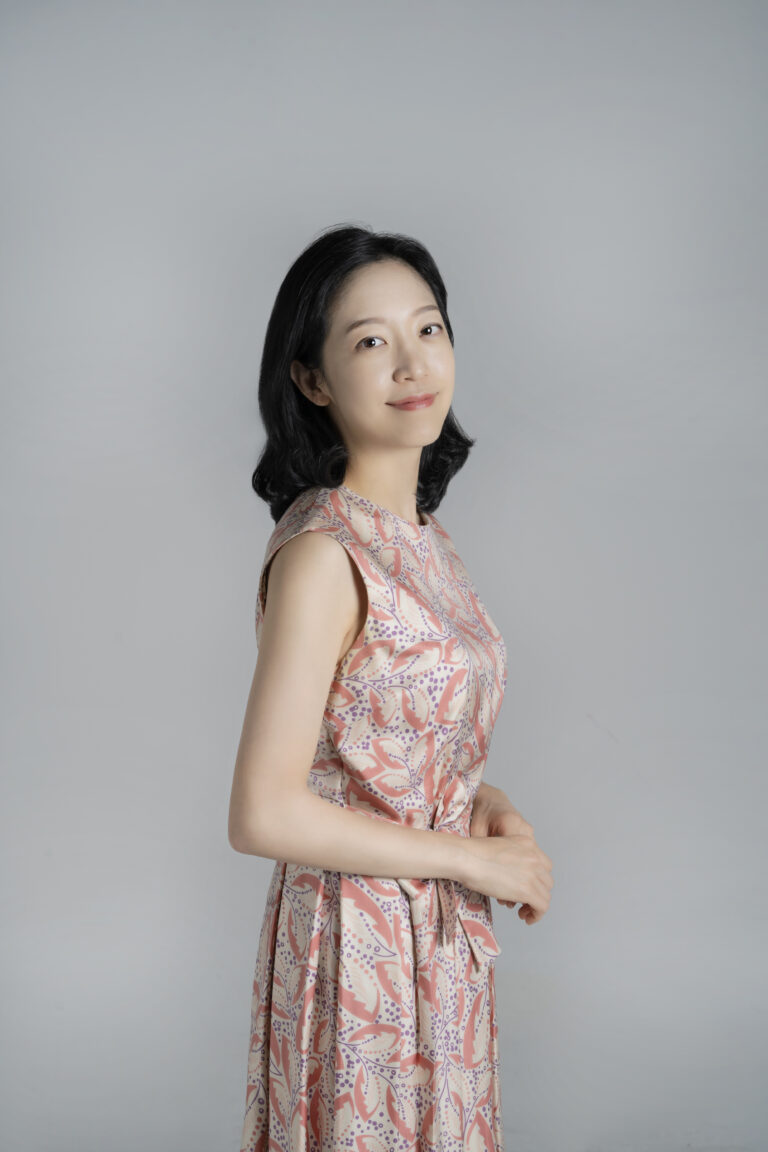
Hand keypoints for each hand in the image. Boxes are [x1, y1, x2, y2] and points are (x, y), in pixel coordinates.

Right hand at [470, 783, 548, 924]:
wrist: (466, 858)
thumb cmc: (472, 853)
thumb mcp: (498, 848)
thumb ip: (511, 858)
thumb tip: (512, 878)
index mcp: (527, 842)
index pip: (544, 865)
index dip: (537, 880)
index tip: (527, 888)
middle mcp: (534, 857)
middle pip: (546, 881)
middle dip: (537, 892)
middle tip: (524, 902)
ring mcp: (533, 873)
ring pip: (545, 895)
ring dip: (536, 905)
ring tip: (522, 912)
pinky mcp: (528, 890)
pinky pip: (542, 907)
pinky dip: (536, 915)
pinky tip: (526, 918)